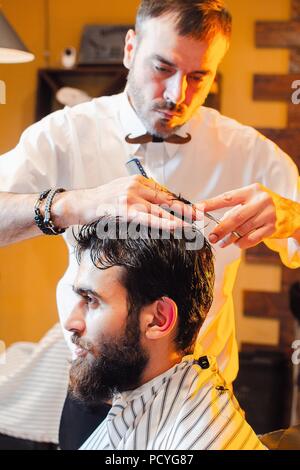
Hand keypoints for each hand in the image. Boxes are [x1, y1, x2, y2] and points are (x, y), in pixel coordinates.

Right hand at [53, 175, 195, 229]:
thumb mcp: (123, 192)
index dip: (179, 202)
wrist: (82, 204)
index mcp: (138, 180)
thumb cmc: (102, 202)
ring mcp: (131, 197)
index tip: (192, 209)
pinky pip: (148, 218)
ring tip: (193, 223)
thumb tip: (158, 206)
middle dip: (184, 208)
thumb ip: (140, 196)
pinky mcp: (125, 209)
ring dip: (178, 217)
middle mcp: (136, 185)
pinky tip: (175, 226)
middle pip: (166, 199)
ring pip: (160, 209)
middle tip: (200, 214)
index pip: (164, 192)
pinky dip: (163, 222)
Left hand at [199, 183, 298, 249]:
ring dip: (230, 238)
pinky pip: (252, 239)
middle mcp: (260, 200)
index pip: (227, 198)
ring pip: (243, 230)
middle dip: (221, 229)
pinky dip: (242, 243)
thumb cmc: (256, 206)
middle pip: (236, 217)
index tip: (196, 210)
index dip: (210, 204)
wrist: (284, 212)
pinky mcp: (272, 227)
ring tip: (222, 242)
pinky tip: (237, 243)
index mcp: (250, 191)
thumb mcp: (245, 201)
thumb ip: (229, 209)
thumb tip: (206, 217)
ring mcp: (268, 214)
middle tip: (211, 237)